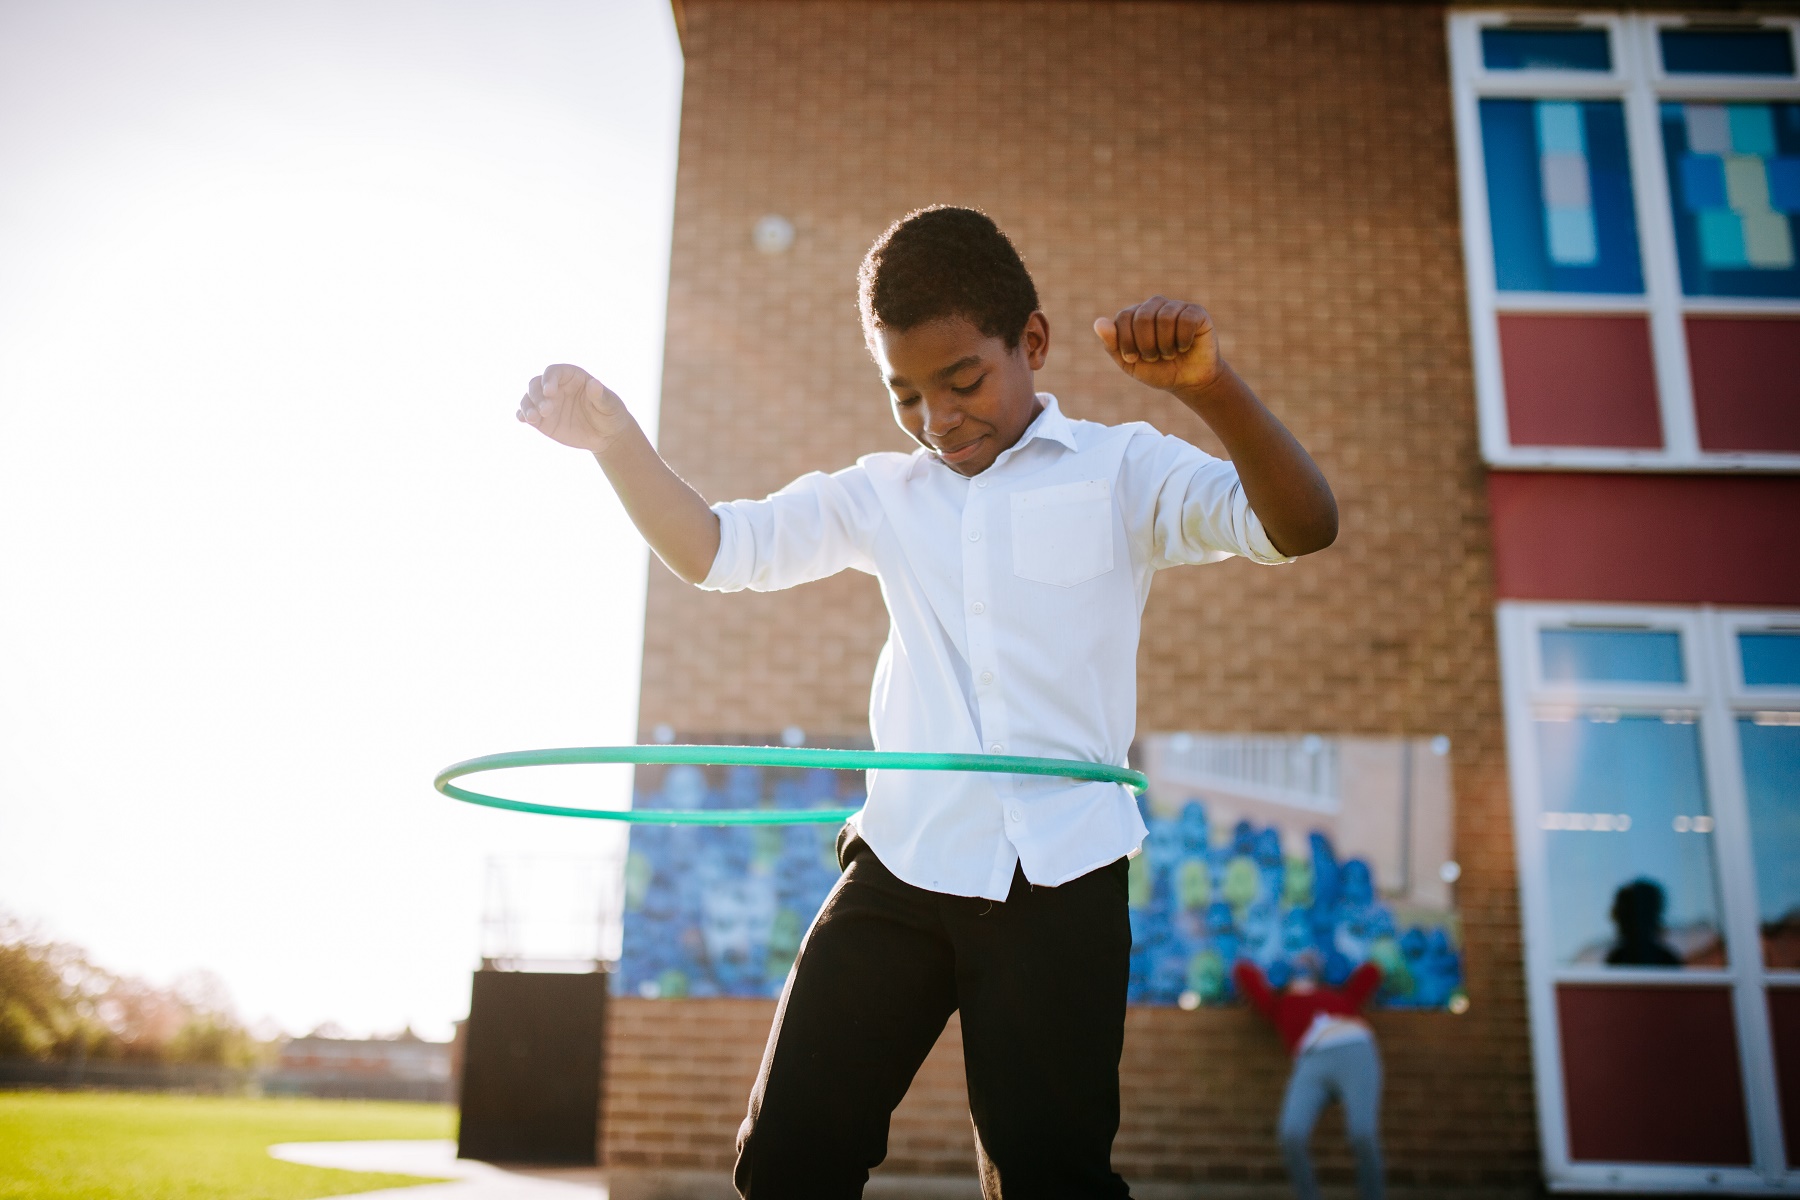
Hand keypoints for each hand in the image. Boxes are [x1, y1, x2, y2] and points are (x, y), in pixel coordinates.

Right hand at [516, 364, 634, 454]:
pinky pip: (526, 414)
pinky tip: (523, 420)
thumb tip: (594, 383)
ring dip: (527, 406)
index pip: (554, 372)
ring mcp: (547, 403)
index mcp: (572, 377)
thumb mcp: (610, 405)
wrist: (607, 436)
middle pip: (536, 384)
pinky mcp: (542, 420)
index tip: (549, 391)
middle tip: (546, 410)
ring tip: (532, 418)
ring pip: (528, 398)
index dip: (549, 379)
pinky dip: (522, 415)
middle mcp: (556, 388)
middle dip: (536, 395)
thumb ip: (601, 395)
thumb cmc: (611, 415)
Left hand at [1093, 296, 1223, 396]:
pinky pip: (1186, 320)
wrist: (1189, 382)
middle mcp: (1155, 305)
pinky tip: (1185, 347)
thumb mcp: (1130, 363)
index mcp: (1136, 314)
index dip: (1127, 342)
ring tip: (1170, 354)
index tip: (1134, 358)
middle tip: (1154, 357)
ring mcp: (1176, 306)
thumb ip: (1112, 344)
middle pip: (1142, 317)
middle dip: (1146, 345)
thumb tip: (1098, 322)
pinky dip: (1183, 340)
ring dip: (1165, 345)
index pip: (1123, 317)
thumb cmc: (1159, 371)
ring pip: (1165, 318)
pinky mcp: (1196, 312)